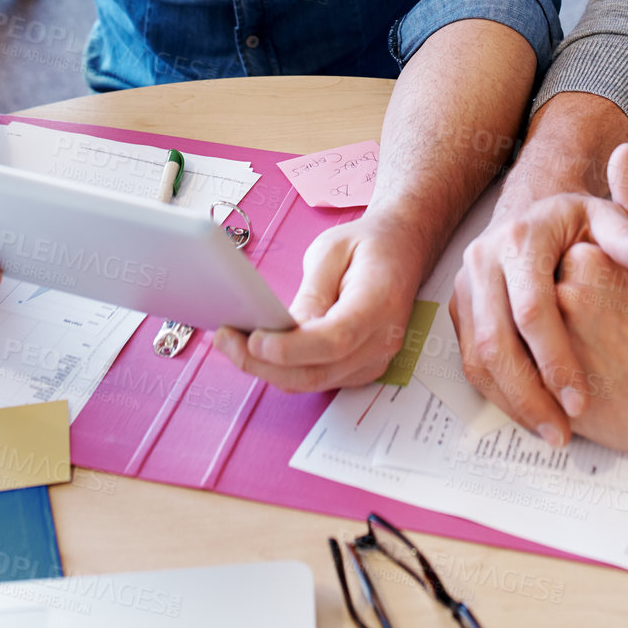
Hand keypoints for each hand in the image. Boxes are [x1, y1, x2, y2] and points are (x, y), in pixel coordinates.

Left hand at [213, 215, 422, 392]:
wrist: (401, 251)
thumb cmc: (368, 245)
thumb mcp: (333, 250)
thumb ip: (311, 293)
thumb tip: (284, 329)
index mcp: (380, 302)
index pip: (335, 339)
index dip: (292, 348)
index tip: (255, 339)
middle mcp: (382, 340)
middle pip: (319, 371)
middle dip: (265, 364)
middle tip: (226, 341)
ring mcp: (374, 360)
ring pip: (314, 382)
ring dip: (268, 370)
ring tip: (232, 343)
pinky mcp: (360, 369)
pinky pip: (318, 379)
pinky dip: (285, 370)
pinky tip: (259, 350)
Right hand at [450, 149, 627, 445]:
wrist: (534, 213)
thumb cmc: (575, 223)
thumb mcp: (604, 218)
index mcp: (519, 239)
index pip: (532, 311)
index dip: (556, 361)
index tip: (582, 401)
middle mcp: (483, 260)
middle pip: (496, 342)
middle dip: (529, 394)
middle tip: (562, 431)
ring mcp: (466, 286)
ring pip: (477, 357)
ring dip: (512, 401)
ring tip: (551, 431)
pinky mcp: (461, 308)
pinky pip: (472, 360)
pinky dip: (499, 393)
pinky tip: (531, 413)